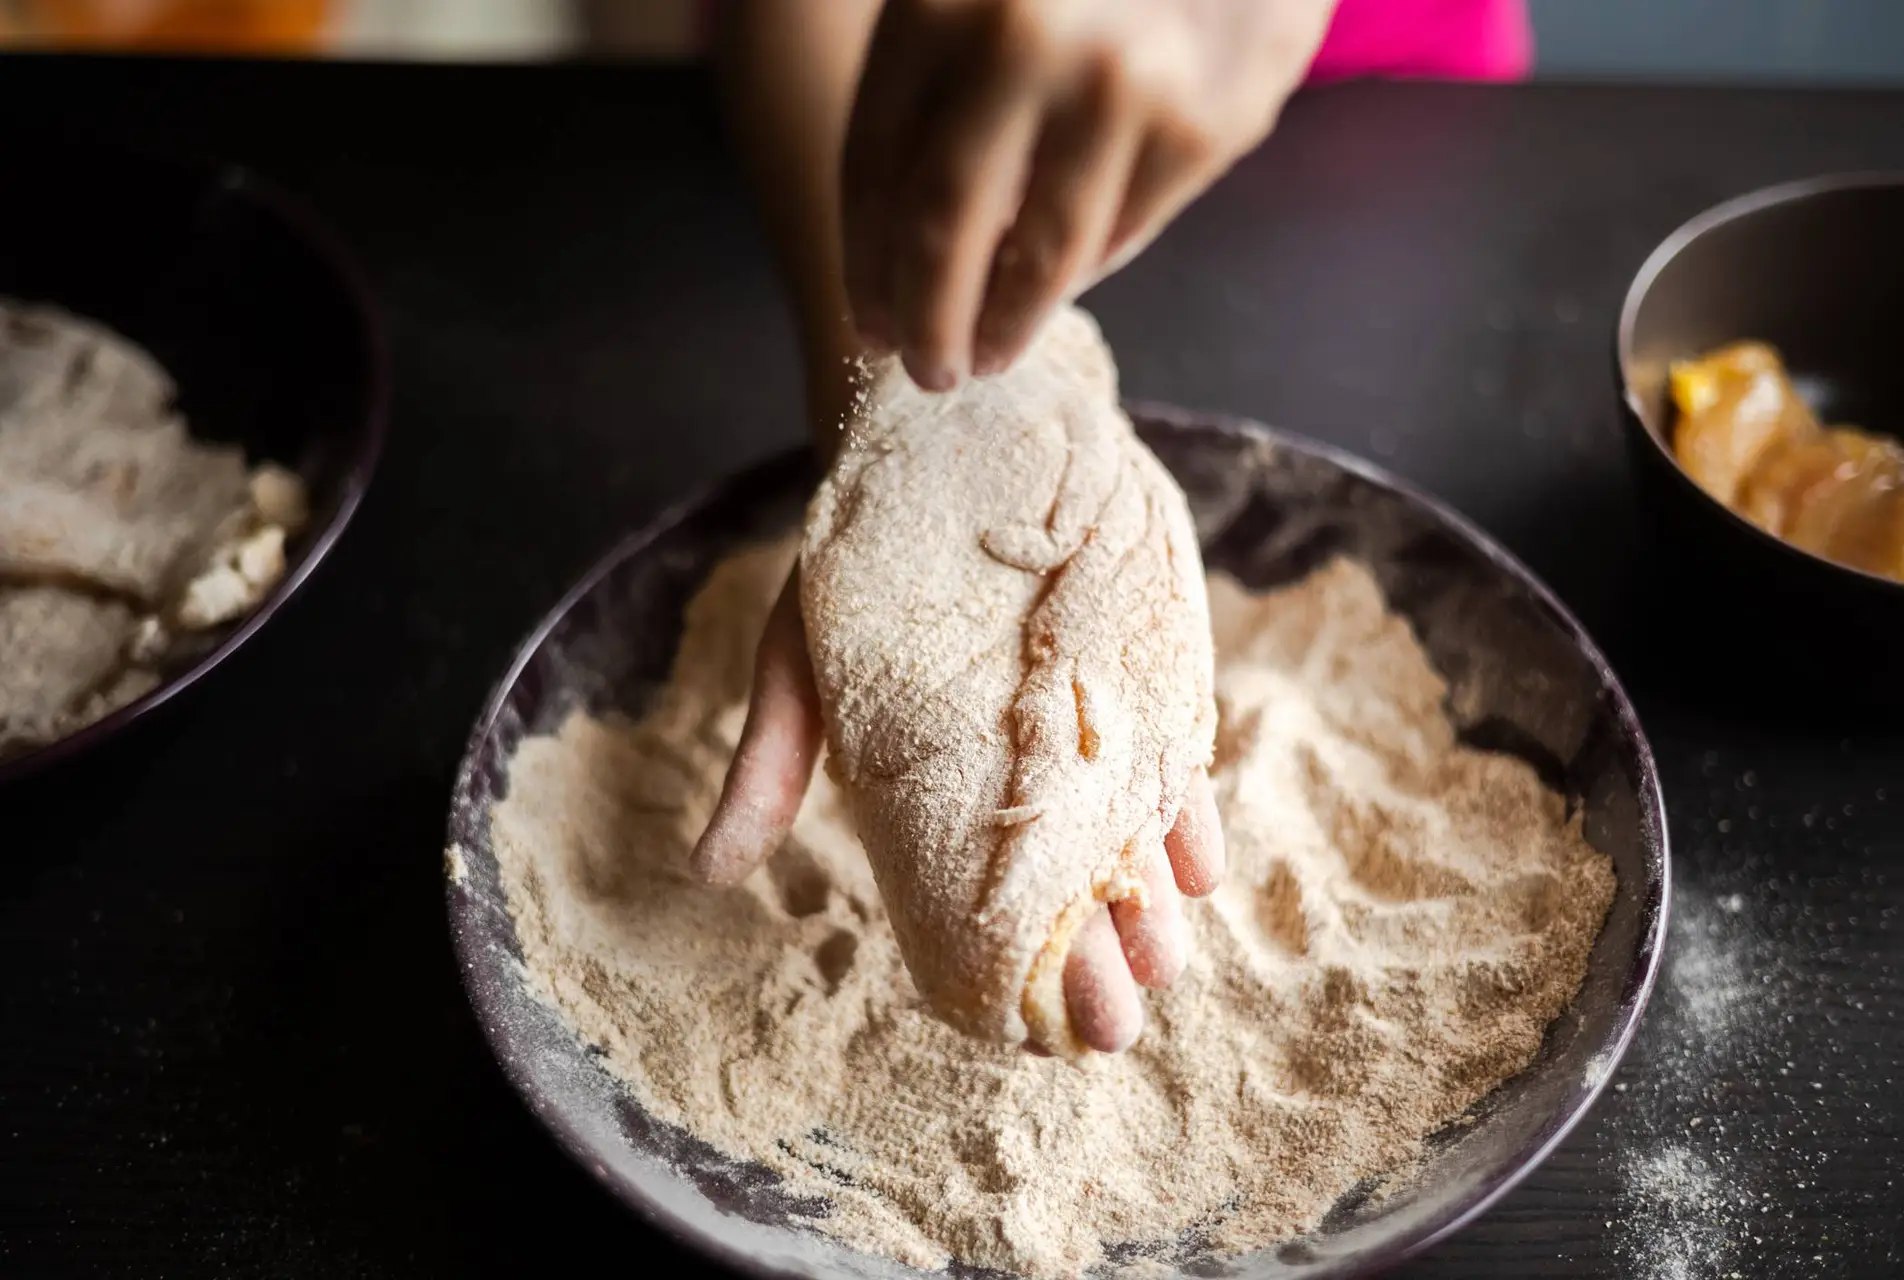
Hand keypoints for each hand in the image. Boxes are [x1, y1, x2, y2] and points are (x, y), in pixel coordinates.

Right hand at [689, 565, 1225, 1053]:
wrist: (966, 437)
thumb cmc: (866, 563)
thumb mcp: (801, 658)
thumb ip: (772, 761)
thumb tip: (705, 871)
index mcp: (942, 801)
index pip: (980, 917)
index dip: (1008, 979)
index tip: (1027, 1030)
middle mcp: (1021, 787)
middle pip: (1072, 904)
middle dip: (1096, 968)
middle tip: (1110, 1019)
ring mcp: (1092, 742)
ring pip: (1133, 856)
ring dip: (1151, 915)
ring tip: (1155, 955)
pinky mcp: (1151, 691)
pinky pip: (1179, 776)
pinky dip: (1188, 825)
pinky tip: (1190, 865)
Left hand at [840, 0, 1333, 389]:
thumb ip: (928, 75)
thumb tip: (896, 246)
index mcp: (940, 0)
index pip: (873, 168)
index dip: (866, 264)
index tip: (868, 325)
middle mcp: (1021, 43)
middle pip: (943, 231)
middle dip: (927, 322)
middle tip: (926, 370)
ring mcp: (1120, 89)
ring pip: (1042, 258)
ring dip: (1006, 325)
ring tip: (987, 353)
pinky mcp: (1206, 126)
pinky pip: (1125, 233)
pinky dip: (1087, 268)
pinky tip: (1065, 278)